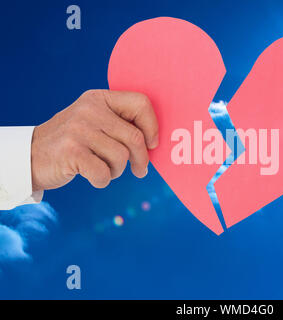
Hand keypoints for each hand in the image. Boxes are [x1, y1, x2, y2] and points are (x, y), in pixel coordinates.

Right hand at [31, 90, 158, 190]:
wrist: (30, 155)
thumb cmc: (73, 142)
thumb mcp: (94, 122)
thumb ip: (120, 124)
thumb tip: (155, 142)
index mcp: (99, 99)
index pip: (141, 103)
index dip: (152, 127)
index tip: (152, 144)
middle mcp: (90, 110)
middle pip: (135, 137)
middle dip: (141, 159)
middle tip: (140, 170)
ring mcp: (79, 130)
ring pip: (121, 157)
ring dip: (117, 170)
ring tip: (104, 168)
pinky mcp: (71, 152)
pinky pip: (104, 173)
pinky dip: (103, 180)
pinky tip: (94, 176)